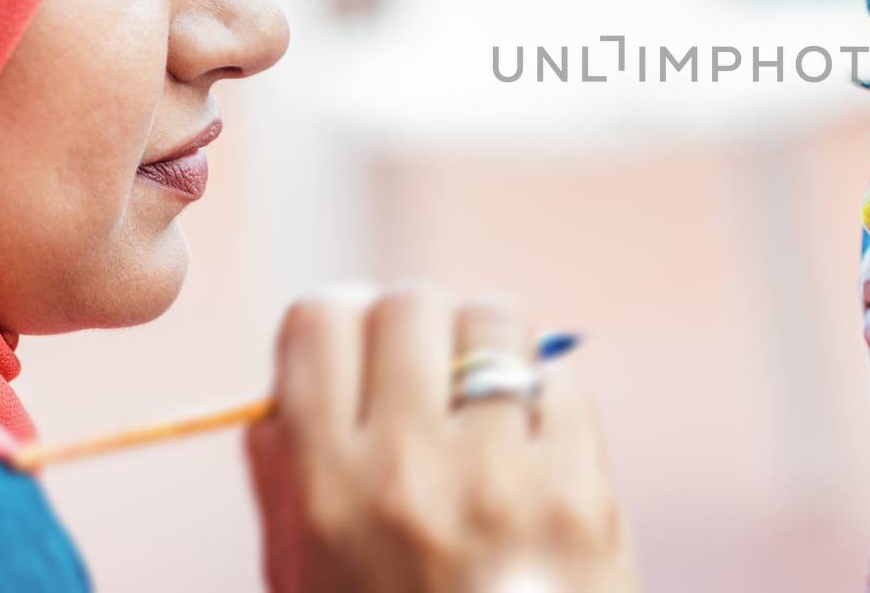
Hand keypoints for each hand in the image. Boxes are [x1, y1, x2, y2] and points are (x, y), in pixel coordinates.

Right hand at [245, 286, 637, 592]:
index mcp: (329, 493)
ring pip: (496, 322)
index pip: (320, 320)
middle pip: (412, 304)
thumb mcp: (301, 584)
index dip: (334, 325)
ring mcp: (508, 480)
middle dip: (413, 330)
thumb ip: (283, 481)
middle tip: (422, 376)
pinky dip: (545, 403)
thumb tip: (283, 387)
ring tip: (482, 404)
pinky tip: (532, 454)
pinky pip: (563, 383)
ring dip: (486, 349)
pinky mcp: (586, 493)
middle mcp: (414, 472)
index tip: (351, 353)